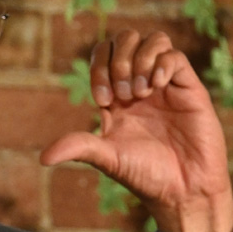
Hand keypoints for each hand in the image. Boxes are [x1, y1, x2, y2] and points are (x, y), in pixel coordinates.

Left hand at [41, 30, 232, 231]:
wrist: (183, 192)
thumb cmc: (146, 177)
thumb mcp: (108, 158)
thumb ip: (79, 147)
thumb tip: (43, 158)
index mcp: (118, 98)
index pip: (104, 55)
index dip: (99, 67)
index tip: (104, 101)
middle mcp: (141, 85)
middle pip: (126, 39)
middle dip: (119, 60)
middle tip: (124, 95)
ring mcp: (165, 85)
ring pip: (154, 40)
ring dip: (141, 59)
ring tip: (142, 91)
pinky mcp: (189, 88)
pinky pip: (175, 56)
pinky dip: (162, 64)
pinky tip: (156, 86)